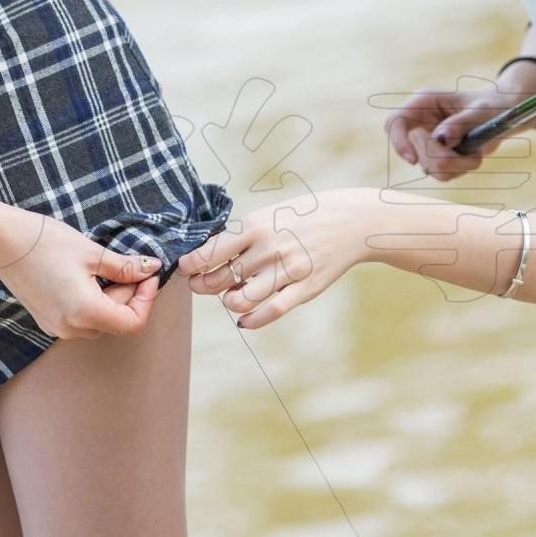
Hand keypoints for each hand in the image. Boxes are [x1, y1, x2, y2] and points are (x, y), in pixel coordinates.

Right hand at [0, 201, 161, 339]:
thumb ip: (125, 267)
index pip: (132, 323)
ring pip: (100, 321)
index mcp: (85, 312)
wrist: (1, 241)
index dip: (146, 300)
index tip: (148, 276)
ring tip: (104, 269)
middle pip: (117, 322)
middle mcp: (71, 328)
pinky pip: (81, 318)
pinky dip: (93, 301)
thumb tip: (151, 269)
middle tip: (129, 265)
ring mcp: (56, 327)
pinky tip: (87, 277)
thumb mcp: (92, 252)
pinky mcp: (48, 320)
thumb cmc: (44, 242)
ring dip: (111, 298)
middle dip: (130, 295)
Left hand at [176, 188, 379, 328]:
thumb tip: (207, 257)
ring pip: (241, 300)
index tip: (185, 268)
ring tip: (231, 296)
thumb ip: (242, 235)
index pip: (211, 251)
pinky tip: (244, 320)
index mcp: (256, 226)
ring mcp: (288, 270)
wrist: (350, 222)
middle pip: (220, 279)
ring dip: (229, 302)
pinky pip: (271, 312)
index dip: (191, 264)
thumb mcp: (269, 215)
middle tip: (202, 284)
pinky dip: (251, 321)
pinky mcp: (305, 289)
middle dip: (204, 286)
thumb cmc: (303, 217)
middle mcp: (269, 248)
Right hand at [384, 75, 535, 181]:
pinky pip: (441, 174)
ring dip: (458, 164)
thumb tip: (441, 138)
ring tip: (476, 150)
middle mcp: (420, 122)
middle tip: (473, 149)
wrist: (499, 115)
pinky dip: (460, 169)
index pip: (395, 122)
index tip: (413, 159)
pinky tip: (471, 156)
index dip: (399, 142)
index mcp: (424, 102)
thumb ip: (461, 123)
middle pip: (417, 151)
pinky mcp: (433, 158)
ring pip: (431, 167)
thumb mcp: (481, 110)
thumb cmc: (490, 106)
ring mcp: (425, 141)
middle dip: (446, 156)